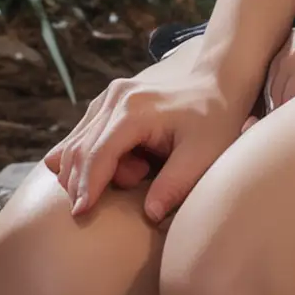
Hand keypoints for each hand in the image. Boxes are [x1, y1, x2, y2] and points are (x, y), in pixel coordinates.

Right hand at [43, 32, 262, 224]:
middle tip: (137, 182)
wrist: (218, 79)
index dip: (86, 187)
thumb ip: (175, 185)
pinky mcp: (108, 102)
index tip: (80, 215)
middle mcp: (115, 98)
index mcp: (134, 110)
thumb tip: (149, 215)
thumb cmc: (215, 117)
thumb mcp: (204, 154)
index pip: (96, 155)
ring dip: (94, 168)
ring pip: (76, 143)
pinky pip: (82, 135)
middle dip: (93, 180)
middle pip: (79, 150)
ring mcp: (109, 96)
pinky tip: (118, 165)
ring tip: (141, 168)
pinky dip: (89, 157)